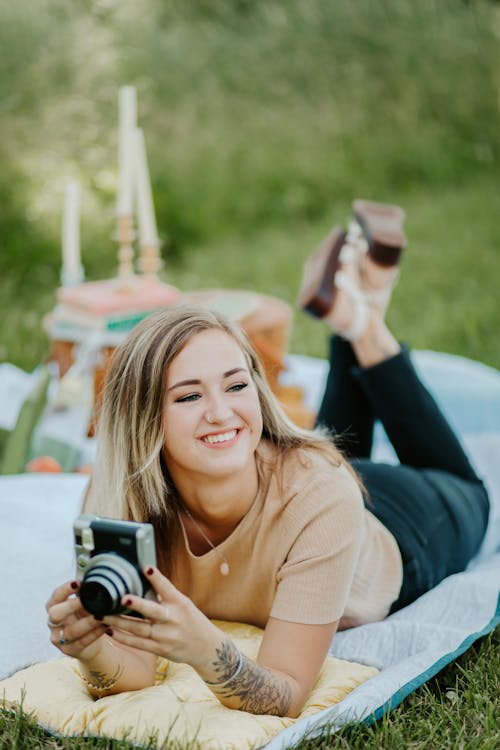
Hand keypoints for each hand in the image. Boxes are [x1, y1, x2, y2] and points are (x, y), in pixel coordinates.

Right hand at [45, 580, 108, 660]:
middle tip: (85, 600)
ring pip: (71, 631)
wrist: (89, 643)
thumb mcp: (83, 604)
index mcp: (54, 607)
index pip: (55, 596)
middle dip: (70, 606)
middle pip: (55, 614)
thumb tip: (97, 577)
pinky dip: (95, 633)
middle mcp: (53, 624)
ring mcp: (60, 639)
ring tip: (101, 615)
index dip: (65, 589)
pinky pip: (83, 642)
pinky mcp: (70, 650)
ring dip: (87, 622)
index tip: (78, 582)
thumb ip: (85, 594)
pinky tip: (106, 626)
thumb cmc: (85, 617)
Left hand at [102, 567, 221, 672]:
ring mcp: (166, 636)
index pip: (167, 588)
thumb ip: (165, 595)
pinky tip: (110, 631)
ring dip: (119, 622)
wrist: (206, 647)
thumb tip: (144, 578)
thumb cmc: (191, 620)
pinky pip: (138, 643)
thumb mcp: (183, 604)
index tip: (147, 568)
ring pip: (139, 629)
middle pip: (152, 611)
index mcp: (179, 603)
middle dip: (137, 604)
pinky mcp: (160, 649)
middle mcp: (172, 619)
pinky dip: (123, 638)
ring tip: (103, 615)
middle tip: (122, 598)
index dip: (157, 578)